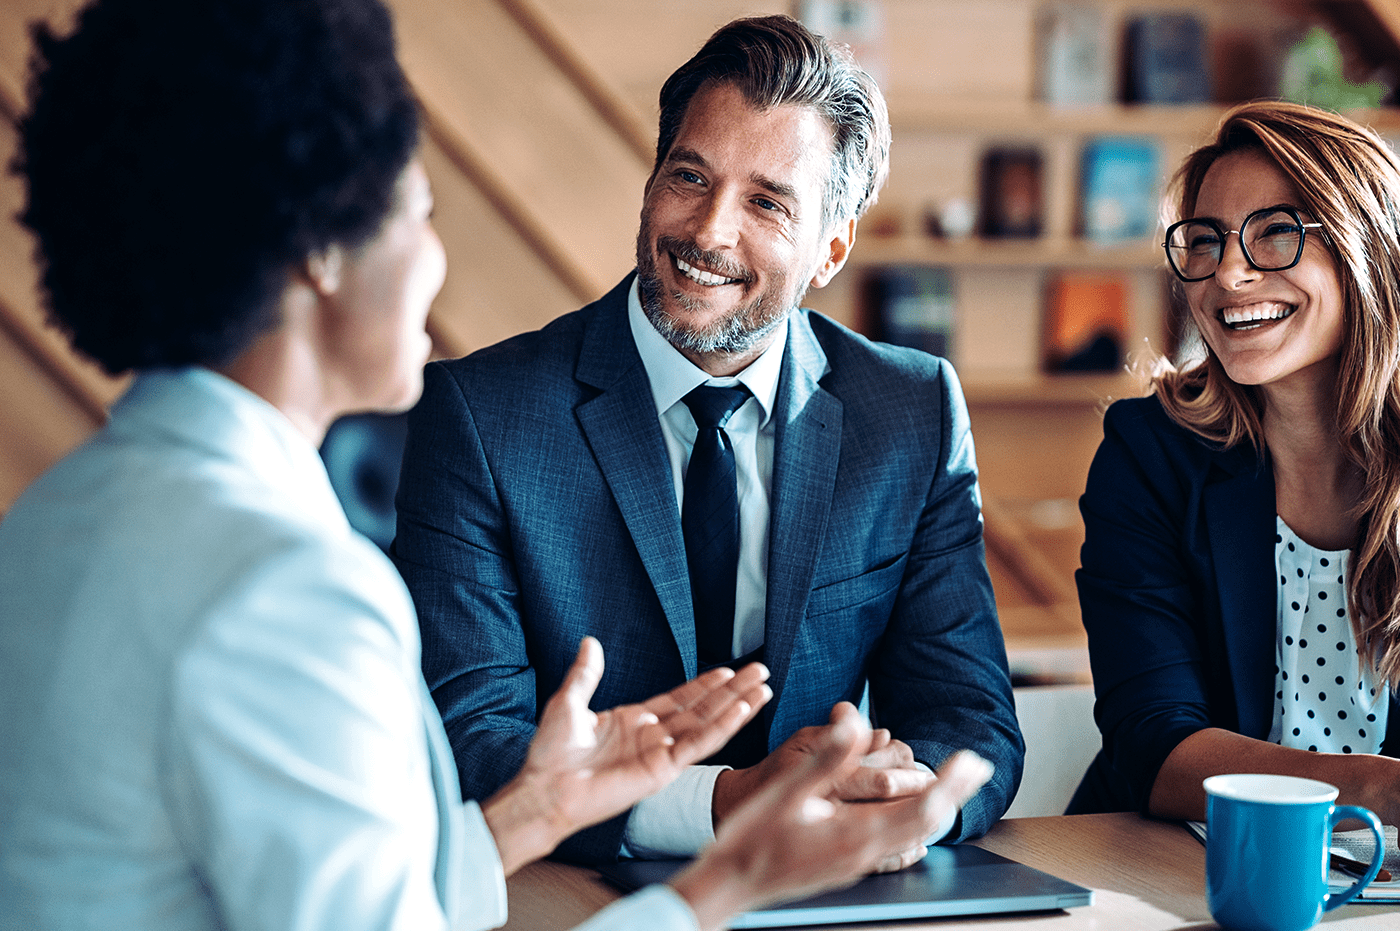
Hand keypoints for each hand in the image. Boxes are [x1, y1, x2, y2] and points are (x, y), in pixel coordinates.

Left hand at [482, 636, 770, 873]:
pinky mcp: (662, 770)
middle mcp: (653, 738)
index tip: (728, 669)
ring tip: (763, 688)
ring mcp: (660, 754)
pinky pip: (698, 745)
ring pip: (708, 725)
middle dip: (732, 691)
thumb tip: (590, 642)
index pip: (679, 700)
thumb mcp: (569, 702)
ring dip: (737, 706)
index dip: (705, 685)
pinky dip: (722, 727)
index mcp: (634, 722)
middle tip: (760, 671)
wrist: (545, 788)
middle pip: (702, 709)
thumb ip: (586, 674)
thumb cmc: (551, 754)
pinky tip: (742, 711)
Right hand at [671, 704, 993, 930]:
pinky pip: (894, 850)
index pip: (920, 808)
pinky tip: (916, 828)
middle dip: (954, 793)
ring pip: (913, 836)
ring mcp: (856, 864)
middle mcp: (864, 854)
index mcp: (854, 834)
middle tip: (976, 766)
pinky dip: (914, 830)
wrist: (730, 884)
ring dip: (937, 808)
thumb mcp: (787, 790)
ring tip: (954, 786)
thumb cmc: (752, 838)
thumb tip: (856, 721)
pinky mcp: (846, 867)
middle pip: (926, 823)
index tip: (968, 758)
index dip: (949, 783)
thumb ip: (827, 758)